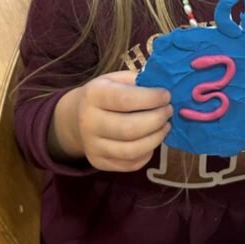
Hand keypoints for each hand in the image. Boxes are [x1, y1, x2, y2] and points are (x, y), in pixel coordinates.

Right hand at [49, 70, 171, 170]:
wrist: (76, 118)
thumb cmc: (105, 95)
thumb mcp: (116, 79)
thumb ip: (139, 82)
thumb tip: (167, 89)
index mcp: (93, 95)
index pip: (125, 99)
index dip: (151, 98)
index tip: (166, 96)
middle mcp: (89, 122)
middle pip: (129, 128)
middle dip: (156, 120)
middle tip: (168, 112)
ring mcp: (92, 146)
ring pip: (131, 150)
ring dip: (156, 138)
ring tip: (164, 126)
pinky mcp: (99, 163)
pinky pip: (131, 164)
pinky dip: (147, 154)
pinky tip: (151, 140)